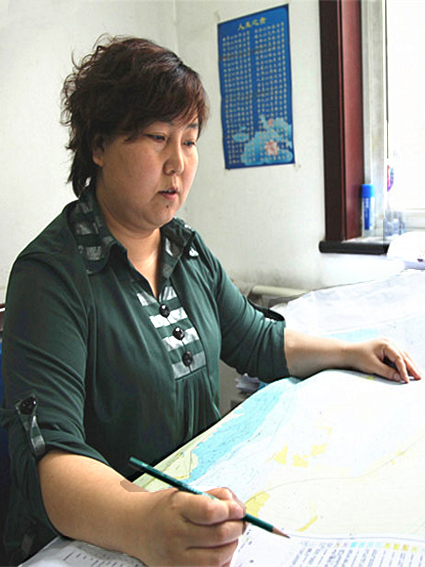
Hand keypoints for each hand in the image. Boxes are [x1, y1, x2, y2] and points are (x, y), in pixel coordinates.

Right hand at [129, 486, 245, 566]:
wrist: (136, 527)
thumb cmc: (166, 508)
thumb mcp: (186, 492)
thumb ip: (214, 496)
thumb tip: (239, 508)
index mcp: (176, 507)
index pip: (210, 512)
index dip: (230, 510)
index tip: (238, 509)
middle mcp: (174, 534)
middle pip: (218, 535)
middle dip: (237, 527)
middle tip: (240, 522)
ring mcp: (175, 558)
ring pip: (218, 557)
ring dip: (232, 545)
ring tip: (230, 536)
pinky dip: (222, 561)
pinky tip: (219, 550)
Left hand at [345, 338, 421, 383]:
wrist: (348, 353)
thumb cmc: (358, 358)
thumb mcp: (373, 366)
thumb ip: (387, 372)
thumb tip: (400, 378)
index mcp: (385, 344)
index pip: (399, 358)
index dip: (404, 370)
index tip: (408, 380)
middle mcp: (389, 342)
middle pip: (404, 356)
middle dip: (411, 367)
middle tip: (420, 377)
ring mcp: (388, 344)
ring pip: (403, 355)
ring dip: (409, 365)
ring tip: (417, 375)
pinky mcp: (386, 349)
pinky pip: (398, 356)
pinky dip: (403, 363)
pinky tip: (408, 370)